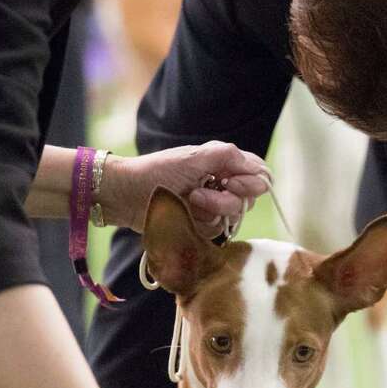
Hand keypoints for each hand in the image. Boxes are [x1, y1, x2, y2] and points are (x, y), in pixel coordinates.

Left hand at [104, 141, 270, 235]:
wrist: (127, 194)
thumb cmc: (158, 170)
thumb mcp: (194, 157)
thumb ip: (229, 157)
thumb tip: (259, 171)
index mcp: (224, 165)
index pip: (258, 175)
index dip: (253, 182)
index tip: (233, 182)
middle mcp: (222, 186)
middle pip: (249, 199)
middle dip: (227, 198)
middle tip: (200, 192)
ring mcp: (212, 208)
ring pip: (233, 217)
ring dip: (211, 209)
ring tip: (188, 200)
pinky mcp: (200, 226)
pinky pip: (216, 230)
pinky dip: (201, 223)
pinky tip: (185, 215)